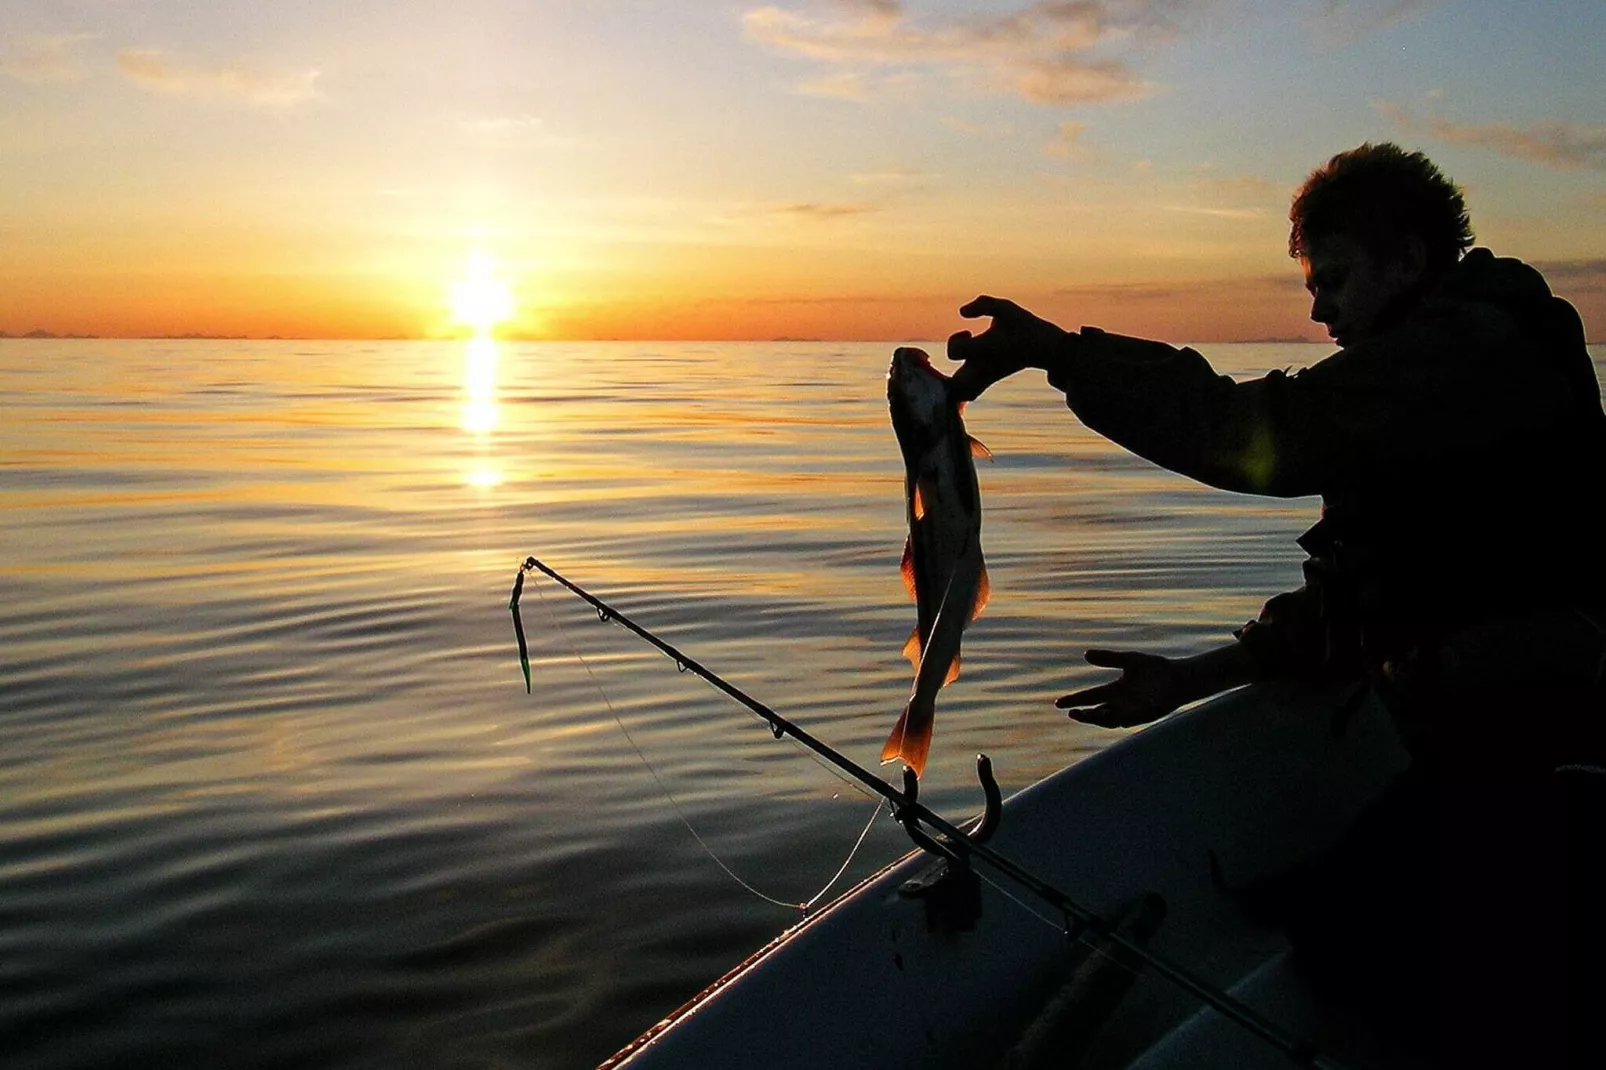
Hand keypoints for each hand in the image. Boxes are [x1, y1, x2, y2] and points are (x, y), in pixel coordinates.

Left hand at [947, 295, 1068, 401]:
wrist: (1044, 347)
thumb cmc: (1024, 325)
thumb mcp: (1005, 308)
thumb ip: (982, 304)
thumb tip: (962, 312)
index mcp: (985, 350)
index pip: (954, 351)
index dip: (955, 339)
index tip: (968, 332)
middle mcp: (982, 367)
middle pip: (953, 387)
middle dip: (944, 372)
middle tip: (954, 358)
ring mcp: (984, 377)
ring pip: (960, 394)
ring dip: (950, 381)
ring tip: (956, 363)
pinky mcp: (986, 381)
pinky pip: (967, 393)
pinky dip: (958, 386)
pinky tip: (963, 367)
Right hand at [1055, 649, 1183, 727]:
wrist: (1179, 678)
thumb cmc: (1155, 669)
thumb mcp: (1130, 660)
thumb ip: (1109, 658)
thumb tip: (1085, 654)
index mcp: (1113, 691)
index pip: (1088, 697)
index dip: (1074, 700)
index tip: (1058, 703)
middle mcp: (1119, 704)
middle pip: (1095, 713)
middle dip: (1083, 715)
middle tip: (1073, 712)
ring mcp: (1130, 712)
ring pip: (1109, 721)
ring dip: (1099, 719)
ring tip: (1090, 713)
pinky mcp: (1143, 717)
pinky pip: (1128, 721)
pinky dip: (1119, 719)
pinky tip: (1111, 715)